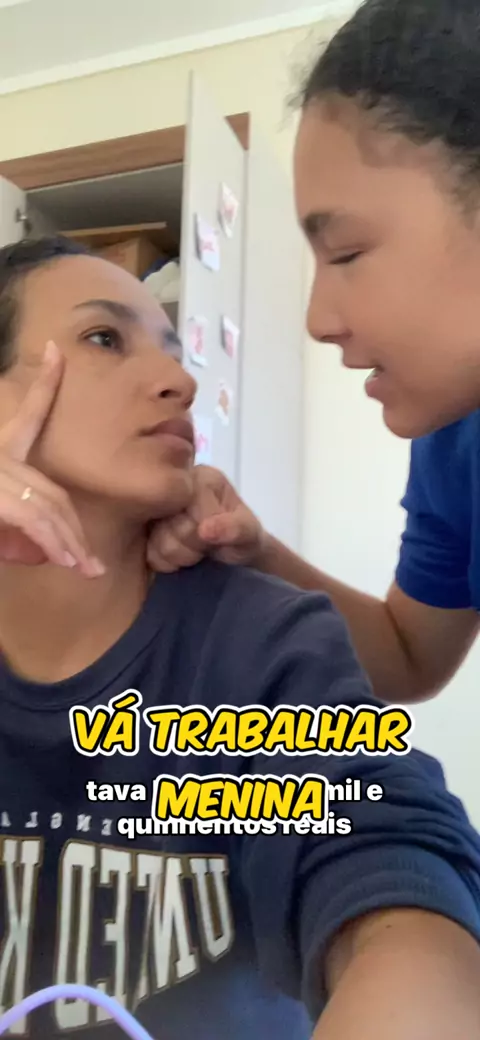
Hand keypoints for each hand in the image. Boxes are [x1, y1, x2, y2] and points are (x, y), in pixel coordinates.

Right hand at [0, 340, 103, 576]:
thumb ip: (9, 525)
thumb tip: (39, 547)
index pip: (28, 412)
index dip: (46, 383)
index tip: (58, 353)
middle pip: (51, 490)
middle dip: (74, 529)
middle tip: (93, 565)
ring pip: (47, 506)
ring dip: (69, 542)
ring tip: (85, 570)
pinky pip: (32, 516)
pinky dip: (52, 540)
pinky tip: (66, 559)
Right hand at [147, 465, 264, 572]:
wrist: (234, 557)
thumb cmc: (244, 538)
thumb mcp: (250, 534)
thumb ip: (235, 528)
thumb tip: (205, 529)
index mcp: (201, 478)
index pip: (189, 502)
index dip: (203, 527)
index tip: (217, 534)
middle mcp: (172, 488)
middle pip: (169, 524)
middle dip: (192, 543)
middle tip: (208, 544)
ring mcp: (155, 509)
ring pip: (158, 542)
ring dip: (182, 555)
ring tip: (197, 550)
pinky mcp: (145, 531)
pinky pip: (150, 555)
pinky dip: (168, 563)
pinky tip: (181, 557)